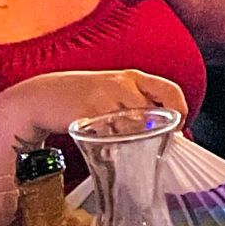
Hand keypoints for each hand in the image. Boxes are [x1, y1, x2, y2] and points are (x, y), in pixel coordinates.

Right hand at [0, 69, 187, 148]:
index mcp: (134, 77)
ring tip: (122, 145)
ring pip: (132, 127)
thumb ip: (141, 106)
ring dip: (131, 141)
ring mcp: (103, 98)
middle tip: (151, 145)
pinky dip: (110, 146)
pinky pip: (108, 137)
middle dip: (155, 133)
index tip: (178, 128)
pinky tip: (104, 148)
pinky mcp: (85, 114)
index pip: (170, 90)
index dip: (181, 111)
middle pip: (152, 114)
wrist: (43, 95)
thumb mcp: (116, 91)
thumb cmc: (86, 96)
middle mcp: (121, 84)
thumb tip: (171, 132)